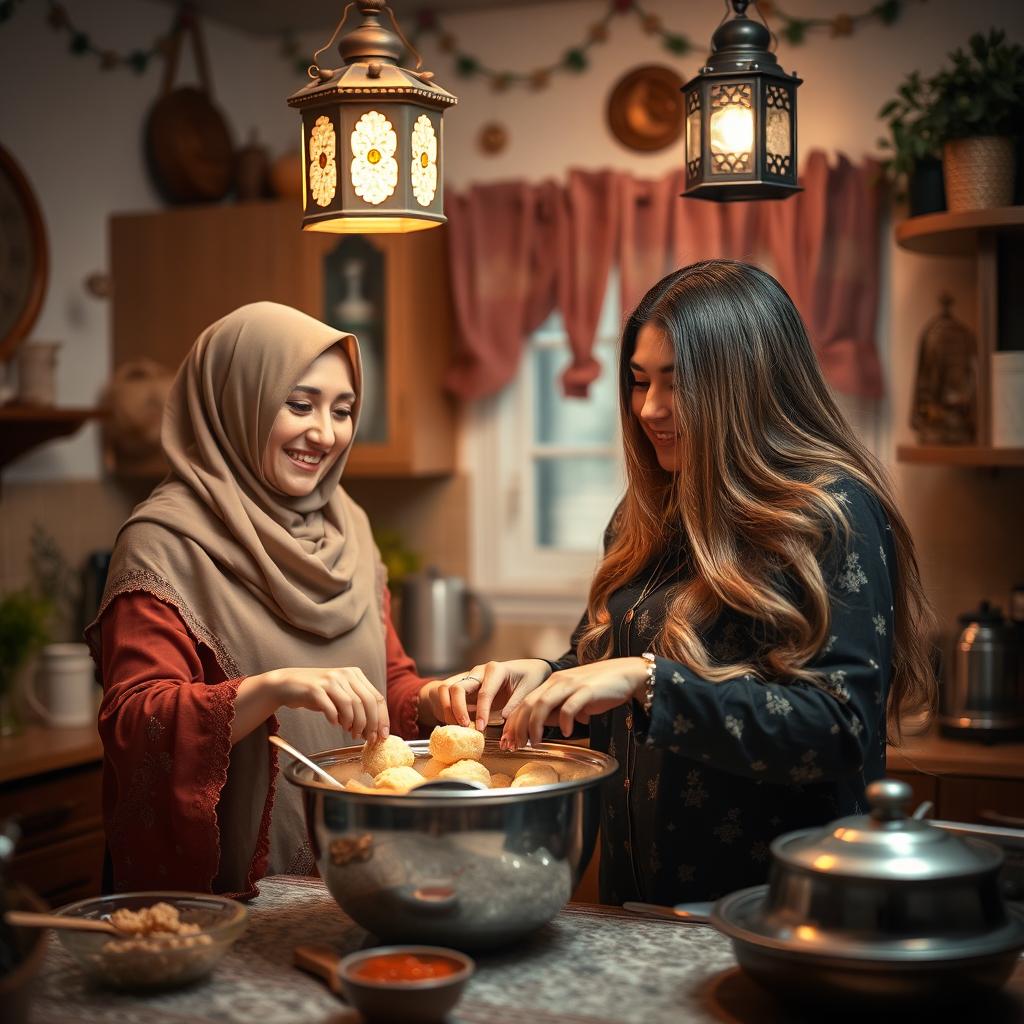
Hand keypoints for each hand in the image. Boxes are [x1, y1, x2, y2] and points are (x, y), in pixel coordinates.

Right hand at [267, 666, 388, 742]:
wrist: (286, 684)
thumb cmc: (316, 693)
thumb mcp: (339, 695)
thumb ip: (356, 707)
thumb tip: (372, 730)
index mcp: (355, 674)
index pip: (377, 697)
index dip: (382, 718)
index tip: (382, 735)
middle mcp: (344, 674)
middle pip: (367, 702)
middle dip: (370, 724)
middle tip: (368, 739)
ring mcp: (329, 680)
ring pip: (351, 705)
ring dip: (353, 724)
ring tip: (350, 733)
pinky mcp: (314, 688)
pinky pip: (330, 707)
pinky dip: (335, 718)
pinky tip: (334, 724)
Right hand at [418, 659, 551, 729]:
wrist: (525, 668)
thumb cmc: (528, 677)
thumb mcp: (527, 689)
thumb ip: (515, 704)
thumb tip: (503, 719)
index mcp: (496, 670)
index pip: (484, 693)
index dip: (481, 712)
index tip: (481, 728)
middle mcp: (479, 671)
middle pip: (458, 688)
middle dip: (458, 710)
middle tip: (466, 727)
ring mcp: (469, 676)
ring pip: (449, 691)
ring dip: (450, 710)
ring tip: (462, 727)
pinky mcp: (465, 684)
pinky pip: (448, 695)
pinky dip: (449, 709)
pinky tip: (460, 721)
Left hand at [501, 657, 647, 749]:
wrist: (626, 674)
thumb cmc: (599, 689)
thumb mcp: (572, 698)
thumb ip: (556, 709)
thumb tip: (540, 727)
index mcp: (551, 683)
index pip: (524, 703)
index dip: (513, 723)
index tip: (509, 741)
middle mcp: (557, 681)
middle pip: (528, 704)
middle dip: (518, 727)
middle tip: (515, 746)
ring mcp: (571, 685)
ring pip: (542, 704)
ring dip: (535, 726)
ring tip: (535, 743)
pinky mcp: (586, 690)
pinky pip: (569, 707)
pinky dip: (563, 722)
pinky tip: (565, 732)